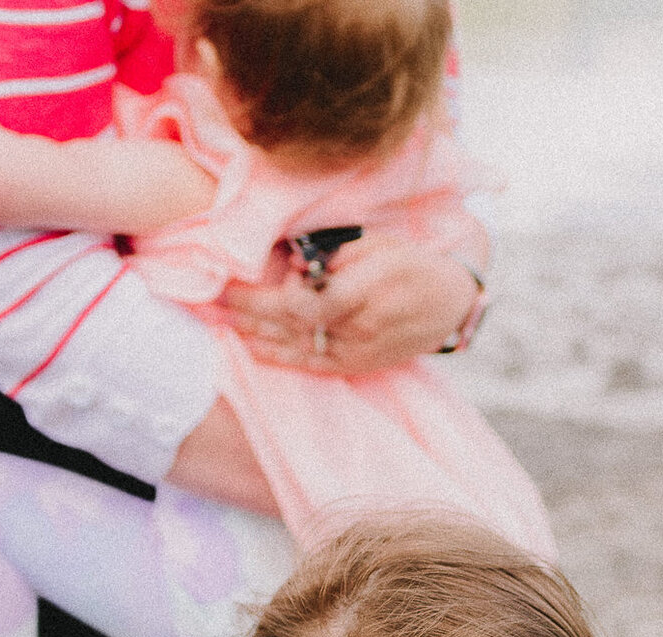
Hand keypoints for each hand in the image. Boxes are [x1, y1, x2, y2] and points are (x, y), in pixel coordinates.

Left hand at [219, 233, 479, 375]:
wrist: (450, 304)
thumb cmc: (412, 263)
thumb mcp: (380, 244)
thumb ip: (335, 256)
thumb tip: (292, 264)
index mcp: (371, 289)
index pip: (307, 303)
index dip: (267, 298)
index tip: (236, 282)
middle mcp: (364, 326)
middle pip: (295, 325)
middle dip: (250, 313)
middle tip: (212, 300)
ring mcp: (361, 351)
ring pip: (299, 346)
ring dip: (257, 334)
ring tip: (221, 321)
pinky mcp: (359, 365)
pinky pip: (313, 364)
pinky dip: (281, 357)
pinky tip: (251, 348)